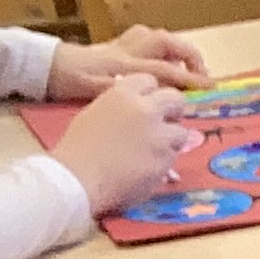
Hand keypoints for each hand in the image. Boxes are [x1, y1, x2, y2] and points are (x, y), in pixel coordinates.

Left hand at [42, 27, 206, 97]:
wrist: (46, 65)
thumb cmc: (70, 81)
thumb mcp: (95, 91)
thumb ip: (123, 92)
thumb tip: (149, 99)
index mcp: (125, 65)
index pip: (166, 70)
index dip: (191, 79)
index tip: (210, 89)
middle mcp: (127, 50)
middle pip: (166, 42)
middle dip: (189, 55)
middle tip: (200, 74)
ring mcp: (122, 45)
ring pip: (155, 35)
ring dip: (174, 48)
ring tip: (183, 66)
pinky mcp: (116, 44)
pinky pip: (144, 38)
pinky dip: (158, 46)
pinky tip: (159, 60)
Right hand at [49, 80, 194, 210]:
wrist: (79, 178)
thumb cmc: (78, 148)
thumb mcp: (95, 113)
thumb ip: (120, 106)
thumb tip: (137, 106)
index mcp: (122, 94)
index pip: (149, 80)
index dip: (151, 93)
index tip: (149, 103)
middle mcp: (145, 110)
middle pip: (175, 99)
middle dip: (173, 110)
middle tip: (165, 122)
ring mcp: (159, 135)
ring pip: (181, 131)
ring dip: (171, 139)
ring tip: (152, 150)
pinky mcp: (166, 159)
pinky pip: (174, 156)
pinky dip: (164, 161)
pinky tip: (146, 167)